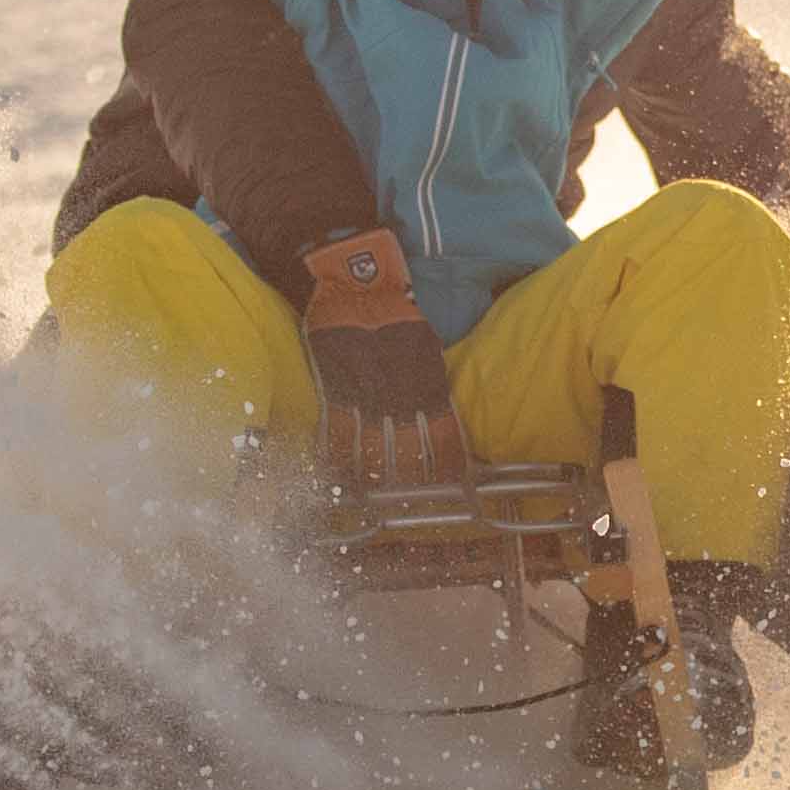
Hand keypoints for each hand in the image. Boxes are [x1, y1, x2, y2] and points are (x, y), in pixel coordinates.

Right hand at [292, 227, 469, 493]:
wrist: (360, 284)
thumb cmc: (397, 312)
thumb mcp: (426, 348)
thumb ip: (429, 383)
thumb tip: (434, 410)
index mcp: (431, 388)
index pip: (447, 442)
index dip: (451, 471)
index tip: (454, 491)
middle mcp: (403, 400)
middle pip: (411, 460)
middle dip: (411, 486)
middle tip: (408, 505)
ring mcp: (369, 399)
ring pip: (374, 456)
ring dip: (374, 481)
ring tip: (373, 502)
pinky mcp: (338, 391)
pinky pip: (336, 436)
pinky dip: (336, 460)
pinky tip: (335, 478)